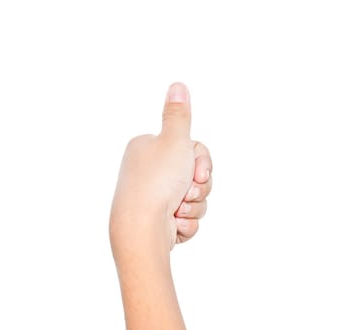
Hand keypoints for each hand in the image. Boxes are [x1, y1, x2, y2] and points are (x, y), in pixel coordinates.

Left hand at [109, 82, 212, 256]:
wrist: (142, 229)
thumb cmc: (157, 182)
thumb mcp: (174, 141)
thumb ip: (179, 114)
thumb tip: (177, 85)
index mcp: (148, 148)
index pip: (192, 148)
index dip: (203, 162)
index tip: (198, 172)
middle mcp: (149, 171)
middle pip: (195, 174)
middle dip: (199, 187)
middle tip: (187, 193)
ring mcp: (154, 197)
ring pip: (194, 198)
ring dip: (193, 206)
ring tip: (178, 210)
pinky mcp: (160, 219)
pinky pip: (188, 218)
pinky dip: (186, 222)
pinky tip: (175, 224)